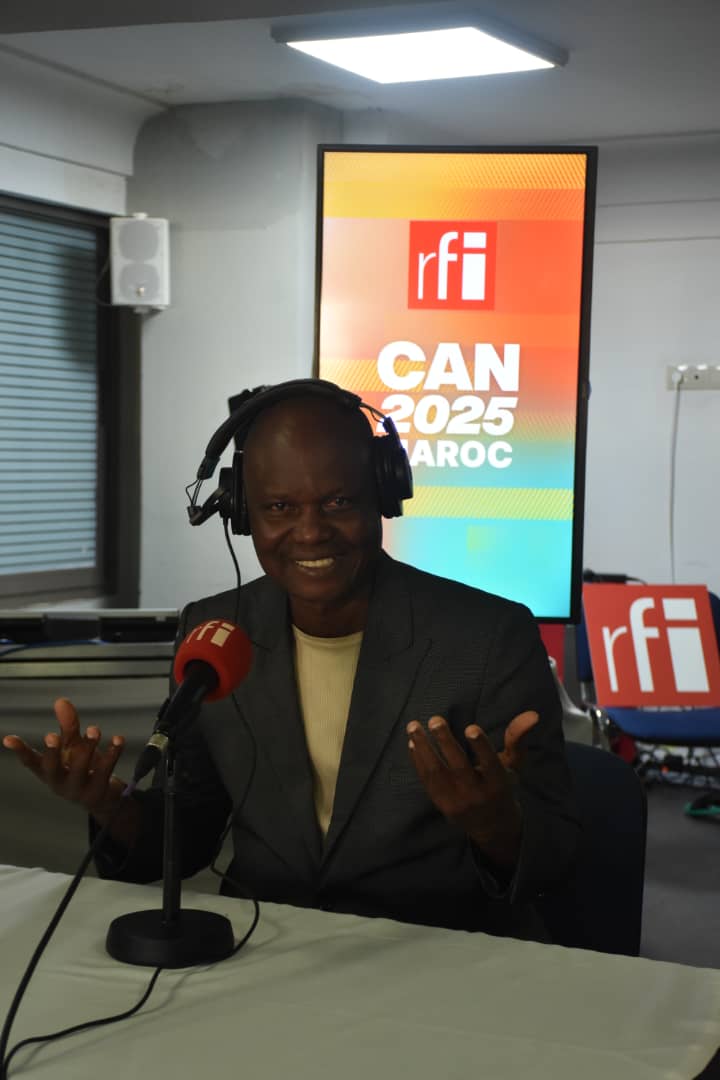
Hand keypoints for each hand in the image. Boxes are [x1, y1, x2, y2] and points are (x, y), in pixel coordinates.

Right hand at [3, 698, 126, 815]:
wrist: (103, 798)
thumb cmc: (81, 768)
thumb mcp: (73, 746)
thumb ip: (68, 725)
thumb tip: (61, 700)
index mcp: (48, 771)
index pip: (30, 762)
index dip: (19, 750)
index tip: (8, 739)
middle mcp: (59, 782)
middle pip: (52, 769)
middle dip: (52, 752)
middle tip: (52, 735)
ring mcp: (78, 790)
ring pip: (80, 769)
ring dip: (87, 747)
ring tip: (93, 729)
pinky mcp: (98, 791)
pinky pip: (106, 771)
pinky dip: (113, 753)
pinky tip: (118, 739)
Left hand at [406, 711, 538, 868]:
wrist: (491, 827)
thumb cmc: (503, 787)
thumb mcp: (514, 765)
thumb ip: (517, 739)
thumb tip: (532, 714)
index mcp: (498, 784)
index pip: (490, 764)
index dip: (481, 746)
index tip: (470, 727)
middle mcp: (477, 795)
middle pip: (459, 767)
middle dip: (445, 742)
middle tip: (435, 719)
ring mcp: (456, 801)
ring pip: (437, 773)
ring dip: (424, 748)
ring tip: (414, 726)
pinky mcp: (441, 804)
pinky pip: (427, 781)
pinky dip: (418, 761)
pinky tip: (412, 743)